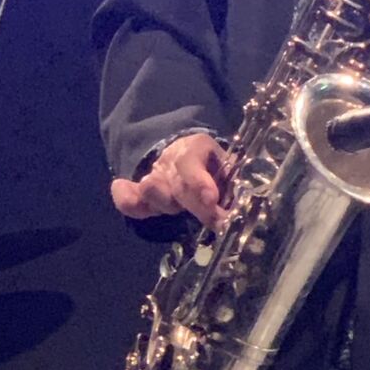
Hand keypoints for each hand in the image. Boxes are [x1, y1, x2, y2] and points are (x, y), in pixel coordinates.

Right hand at [110, 132, 230, 229]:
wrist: (185, 153)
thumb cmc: (213, 166)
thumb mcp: (228, 168)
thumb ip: (234, 184)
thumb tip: (244, 208)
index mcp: (194, 148)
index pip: (191, 163)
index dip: (200, 183)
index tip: (211, 200)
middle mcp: (170, 161)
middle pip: (176, 184)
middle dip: (196, 205)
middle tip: (216, 220)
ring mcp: (153, 177)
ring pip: (150, 189)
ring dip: (163, 202)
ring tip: (175, 209)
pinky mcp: (138, 193)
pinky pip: (126, 197)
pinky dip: (126, 199)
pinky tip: (129, 195)